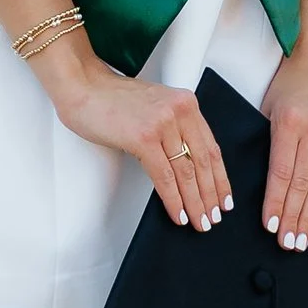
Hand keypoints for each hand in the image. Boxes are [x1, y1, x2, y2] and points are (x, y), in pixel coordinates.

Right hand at [36, 47, 232, 230]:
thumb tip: (186, 165)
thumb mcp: (156, 107)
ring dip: (194, 202)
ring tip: (199, 221)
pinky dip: (173, 200)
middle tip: (213, 216)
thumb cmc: (113, 100)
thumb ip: (175, 128)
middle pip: (202, 162)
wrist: (84, 87)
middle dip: (210, 195)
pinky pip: (164, 177)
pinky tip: (178, 214)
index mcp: (186, 103)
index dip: (220, 177)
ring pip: (185, 172)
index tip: (224, 197)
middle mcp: (179, 111)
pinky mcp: (144, 137)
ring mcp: (162, 123)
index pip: (211, 147)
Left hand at [257, 44, 307, 249]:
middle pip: (302, 185)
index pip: (282, 172)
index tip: (269, 226)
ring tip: (301, 241)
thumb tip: (258, 183)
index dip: (276, 202)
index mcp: (289, 122)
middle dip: (293, 218)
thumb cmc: (289, 84)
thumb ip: (268, 142)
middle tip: (286, 243)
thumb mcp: (269, 108)